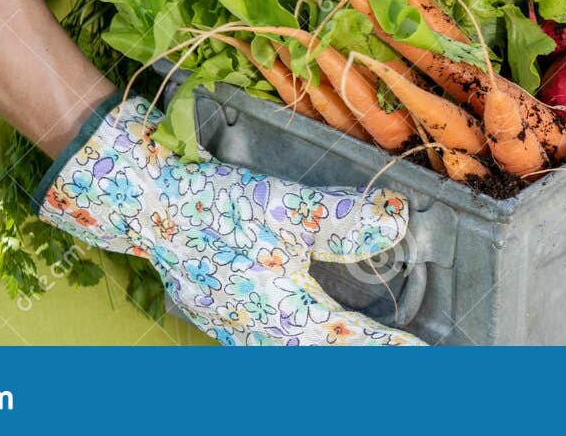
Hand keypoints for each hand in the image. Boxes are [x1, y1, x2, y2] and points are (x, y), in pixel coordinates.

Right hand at [35, 96, 423, 345]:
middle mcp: (260, 333)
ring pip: (294, 356)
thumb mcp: (285, 206)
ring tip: (362, 352)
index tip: (422, 353)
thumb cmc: (213, 205)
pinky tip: (305, 335)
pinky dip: (299, 345)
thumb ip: (344, 221)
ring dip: (329, 354)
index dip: (389, 348)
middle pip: (322, 360)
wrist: (143, 203)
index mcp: (283, 315)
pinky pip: (269, 345)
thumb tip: (397, 224)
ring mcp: (235, 329)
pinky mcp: (220, 316)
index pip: (350, 341)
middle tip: (399, 361)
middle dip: (361, 360)